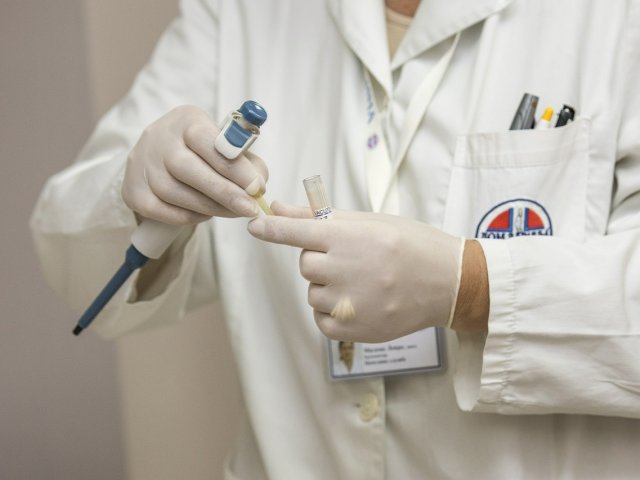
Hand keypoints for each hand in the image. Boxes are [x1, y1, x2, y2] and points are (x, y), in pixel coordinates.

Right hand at [122, 105, 267, 224]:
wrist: (159, 155)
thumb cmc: (203, 151)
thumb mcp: (226, 145)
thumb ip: (248, 163)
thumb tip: (258, 187)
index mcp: (186, 120)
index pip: (208, 141)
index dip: (234, 166)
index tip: (256, 187)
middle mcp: (159, 138)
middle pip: (188, 168)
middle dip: (224, 192)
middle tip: (249, 208)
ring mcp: (142, 164)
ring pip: (174, 192)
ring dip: (210, 207)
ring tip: (233, 212)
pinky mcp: (133, 190)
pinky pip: (161, 210)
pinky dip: (187, 216)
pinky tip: (205, 215)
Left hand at [248, 202, 480, 342]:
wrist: (448, 283)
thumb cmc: (411, 245)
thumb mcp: (370, 222)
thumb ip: (320, 218)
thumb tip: (278, 208)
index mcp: (350, 238)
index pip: (297, 232)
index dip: (272, 229)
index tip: (254, 225)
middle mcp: (347, 270)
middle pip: (306, 264)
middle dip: (322, 259)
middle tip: (353, 259)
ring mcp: (350, 303)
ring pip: (313, 293)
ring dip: (328, 287)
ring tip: (363, 282)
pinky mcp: (354, 330)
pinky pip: (321, 319)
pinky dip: (332, 312)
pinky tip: (359, 302)